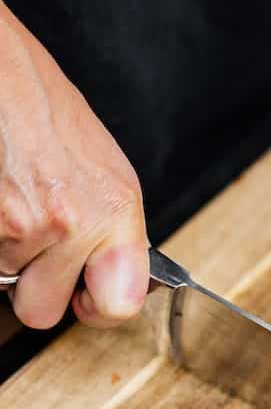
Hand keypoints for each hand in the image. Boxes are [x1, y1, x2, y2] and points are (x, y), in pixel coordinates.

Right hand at [0, 1, 148, 328]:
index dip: (97, 308)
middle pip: (42, 311)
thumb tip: (112, 268)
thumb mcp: (97, 161)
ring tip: (7, 196)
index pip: (120, 305)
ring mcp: (19, 225)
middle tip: (30, 239)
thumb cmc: (32, 97)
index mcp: (114, 207)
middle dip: (31, 284)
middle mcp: (70, 221)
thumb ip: (109, 223)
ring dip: (2, 250)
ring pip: (2, 283)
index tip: (87, 297)